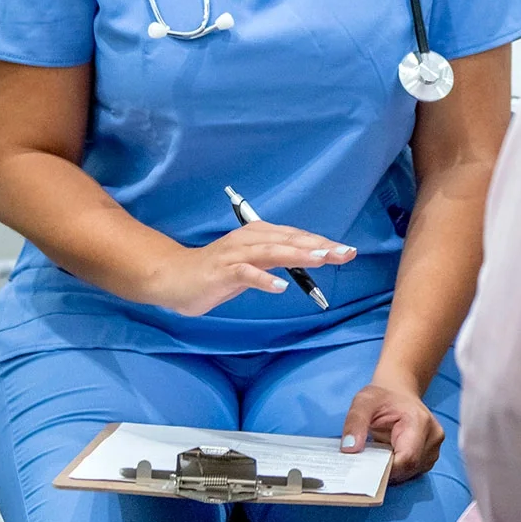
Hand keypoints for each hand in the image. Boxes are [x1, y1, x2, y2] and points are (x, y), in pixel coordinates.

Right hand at [141, 223, 354, 316]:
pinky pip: (245, 273)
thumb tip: (307, 262)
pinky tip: (280, 286)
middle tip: (345, 252)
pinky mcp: (221, 271)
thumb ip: (275, 262)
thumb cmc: (215, 272)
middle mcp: (248, 239)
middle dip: (318, 245)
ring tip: (321, 259)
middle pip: (289, 240)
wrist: (173, 277)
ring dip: (297, 254)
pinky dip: (263, 279)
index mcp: (258, 235)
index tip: (347, 250)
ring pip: (271, 251)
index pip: (296, 236)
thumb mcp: (251, 265)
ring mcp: (234, 254)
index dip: (321, 242)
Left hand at [340, 378, 442, 483]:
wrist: (399, 392)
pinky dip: (397, 470)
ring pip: (410, 473)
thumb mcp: (363, 402)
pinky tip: (386, 457)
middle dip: (385, 471)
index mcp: (419, 422)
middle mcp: (433, 436)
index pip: (406, 459)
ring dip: (391, 471)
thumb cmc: (382, 396)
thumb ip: (355, 422)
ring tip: (377, 454)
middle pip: (408, 469)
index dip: (385, 469)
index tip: (364, 468)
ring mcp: (434, 448)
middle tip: (366, 460)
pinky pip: (412, 471)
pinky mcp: (430, 456)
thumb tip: (349, 449)